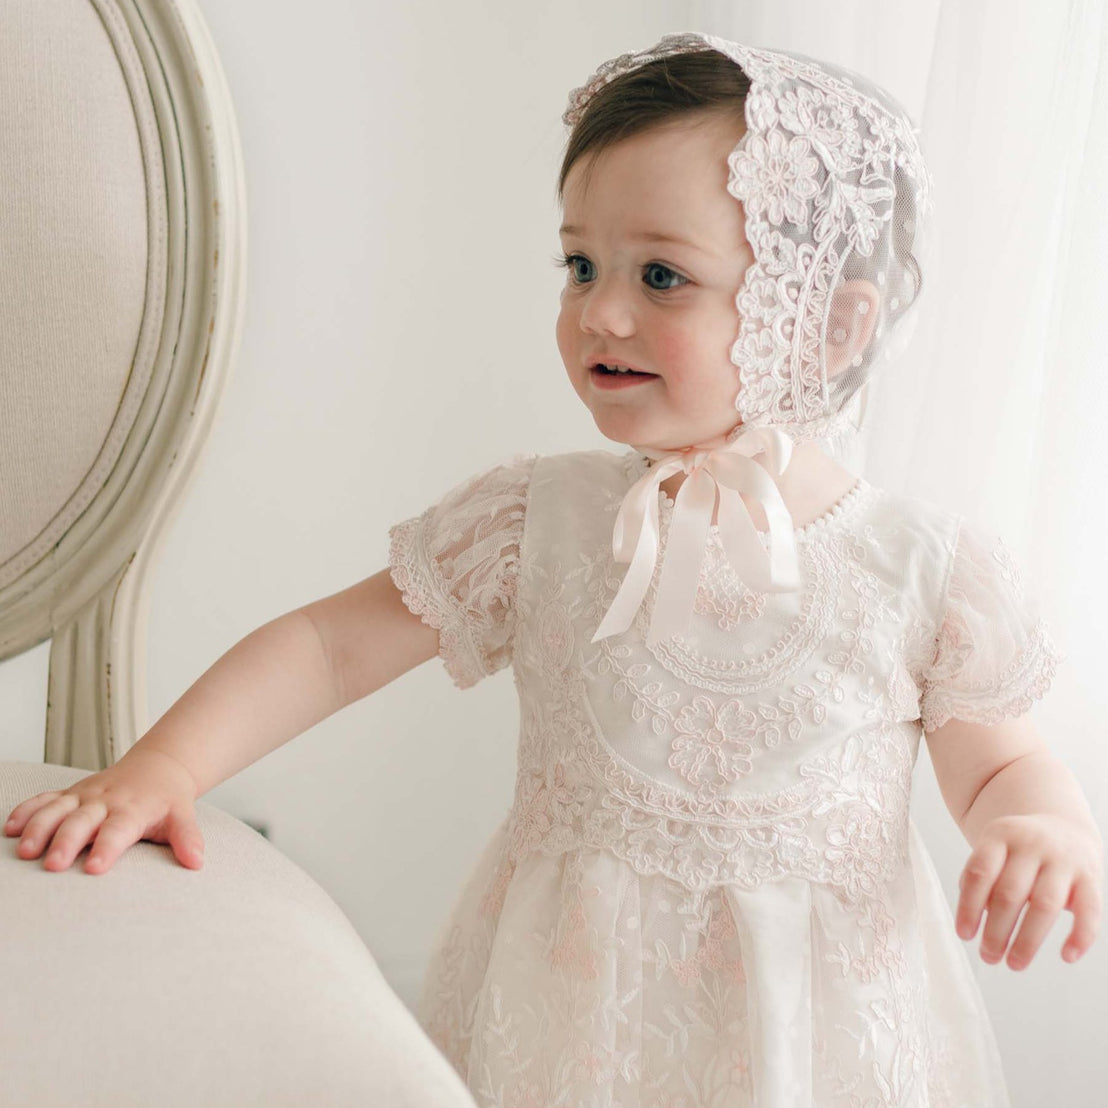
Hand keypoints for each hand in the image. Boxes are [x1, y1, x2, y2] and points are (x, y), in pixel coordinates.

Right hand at [3, 747, 203, 873]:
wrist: (158, 767)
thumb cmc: (168, 800)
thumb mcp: (182, 816)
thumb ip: (187, 838)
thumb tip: (197, 862)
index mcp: (133, 809)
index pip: (119, 830)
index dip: (107, 848)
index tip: (95, 868)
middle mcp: (106, 801)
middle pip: (82, 821)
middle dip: (66, 842)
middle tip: (53, 866)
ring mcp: (85, 795)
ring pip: (57, 809)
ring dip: (39, 827)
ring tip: (24, 851)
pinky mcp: (71, 793)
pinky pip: (45, 799)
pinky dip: (27, 810)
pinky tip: (9, 828)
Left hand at [956, 813, 1102, 968]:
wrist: (1062, 824)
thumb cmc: (1018, 849)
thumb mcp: (993, 849)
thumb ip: (981, 878)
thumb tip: (975, 919)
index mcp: (1000, 835)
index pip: (979, 872)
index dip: (968, 906)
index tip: (964, 935)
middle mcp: (1032, 844)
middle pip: (1010, 892)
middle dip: (996, 930)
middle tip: (988, 956)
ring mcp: (1063, 860)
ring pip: (1045, 904)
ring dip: (1028, 940)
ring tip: (1014, 963)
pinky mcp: (1090, 877)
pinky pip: (1089, 910)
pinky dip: (1080, 936)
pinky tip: (1066, 956)